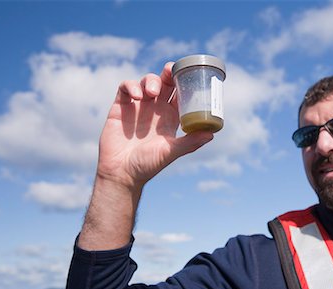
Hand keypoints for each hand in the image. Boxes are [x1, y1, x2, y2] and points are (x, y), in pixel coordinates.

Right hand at [96, 62, 213, 188]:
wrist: (121, 173)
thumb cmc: (147, 165)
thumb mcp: (171, 152)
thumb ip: (189, 142)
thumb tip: (211, 134)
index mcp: (170, 117)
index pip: (180, 93)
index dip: (185, 82)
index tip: (190, 74)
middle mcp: (155, 109)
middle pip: (165, 82)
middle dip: (169, 73)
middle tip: (171, 70)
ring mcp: (138, 106)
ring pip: (147, 81)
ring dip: (151, 81)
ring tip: (151, 94)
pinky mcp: (121, 106)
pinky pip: (126, 87)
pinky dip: (131, 86)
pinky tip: (137, 96)